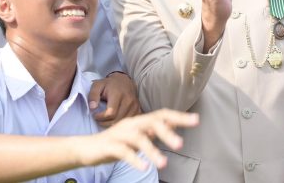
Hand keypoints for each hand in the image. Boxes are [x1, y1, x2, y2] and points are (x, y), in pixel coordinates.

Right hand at [78, 109, 198, 170]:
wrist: (86, 149)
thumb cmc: (116, 143)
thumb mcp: (137, 137)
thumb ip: (153, 131)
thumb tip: (173, 124)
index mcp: (139, 122)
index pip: (162, 115)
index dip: (179, 116)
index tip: (196, 120)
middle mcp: (131, 124)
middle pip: (151, 122)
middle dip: (167, 133)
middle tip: (180, 145)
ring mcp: (120, 135)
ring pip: (138, 139)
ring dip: (152, 151)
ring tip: (163, 164)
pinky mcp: (110, 146)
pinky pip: (124, 152)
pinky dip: (135, 159)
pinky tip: (144, 168)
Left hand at [89, 72, 142, 126]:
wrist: (125, 81)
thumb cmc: (109, 84)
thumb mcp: (97, 85)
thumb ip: (93, 95)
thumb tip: (92, 108)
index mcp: (118, 94)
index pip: (110, 113)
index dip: (100, 117)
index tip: (94, 115)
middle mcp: (128, 100)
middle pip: (116, 120)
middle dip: (104, 122)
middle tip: (98, 119)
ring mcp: (135, 106)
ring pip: (122, 122)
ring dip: (111, 124)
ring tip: (105, 120)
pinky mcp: (138, 110)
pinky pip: (128, 121)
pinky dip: (120, 123)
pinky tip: (114, 120)